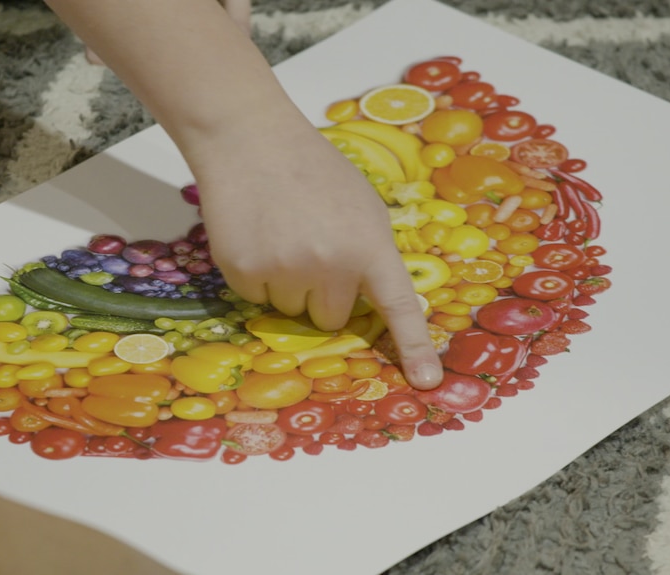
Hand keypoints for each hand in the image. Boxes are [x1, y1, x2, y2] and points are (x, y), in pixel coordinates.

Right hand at [189, 107, 443, 389]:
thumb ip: (369, 253)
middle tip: (307, 249)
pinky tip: (255, 238)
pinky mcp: (244, 273)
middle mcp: (330, 265)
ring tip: (279, 236)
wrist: (250, 140)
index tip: (425, 383)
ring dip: (285, 286)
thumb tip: (366, 299)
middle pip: (331, 318)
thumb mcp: (361, 205)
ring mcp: (284, 271)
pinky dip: (255, 278)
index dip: (414, 347)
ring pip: (290, 311)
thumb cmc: (311, 170)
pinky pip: (256, 299)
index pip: (397, 307)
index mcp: (368, 244)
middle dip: (321, 295)